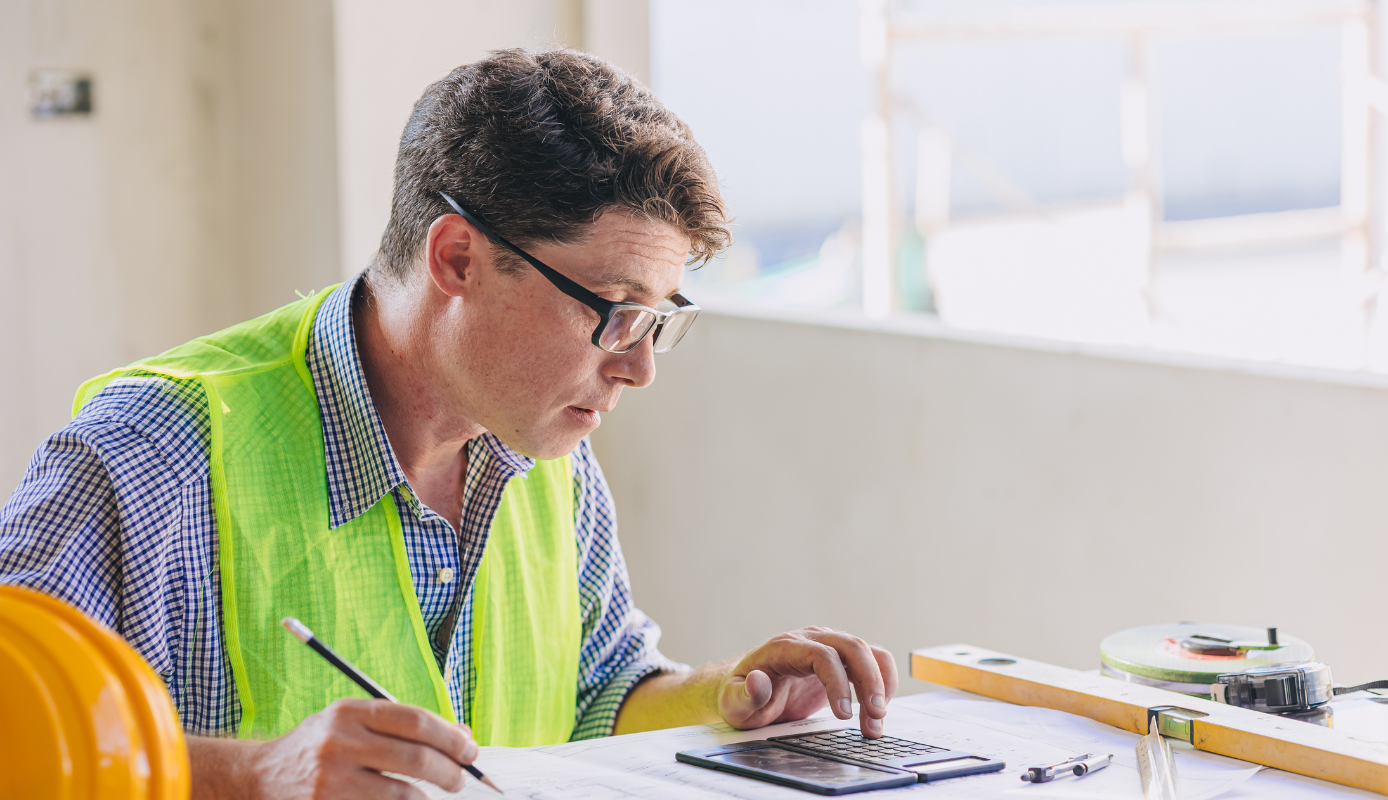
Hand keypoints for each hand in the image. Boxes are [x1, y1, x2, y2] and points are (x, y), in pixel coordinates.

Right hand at [198, 699, 477, 798]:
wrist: (258, 778)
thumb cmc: (319, 747)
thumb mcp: (353, 723)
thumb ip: (402, 727)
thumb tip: (463, 738)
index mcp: (350, 712)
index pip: (415, 721)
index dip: (450, 737)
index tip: (470, 750)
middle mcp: (339, 742)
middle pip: (415, 758)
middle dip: (449, 772)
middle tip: (461, 779)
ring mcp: (331, 780)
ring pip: (402, 794)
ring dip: (426, 798)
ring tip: (431, 796)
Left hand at [718, 627, 897, 737]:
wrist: (748, 690)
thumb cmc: (741, 695)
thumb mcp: (734, 703)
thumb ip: (745, 695)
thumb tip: (756, 681)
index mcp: (785, 648)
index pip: (821, 655)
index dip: (837, 682)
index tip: (843, 714)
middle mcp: (810, 640)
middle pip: (852, 646)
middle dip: (869, 681)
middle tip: (875, 716)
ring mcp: (828, 647)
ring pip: (867, 652)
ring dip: (880, 684)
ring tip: (877, 720)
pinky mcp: (840, 660)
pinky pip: (871, 661)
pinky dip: (882, 682)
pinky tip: (878, 709)